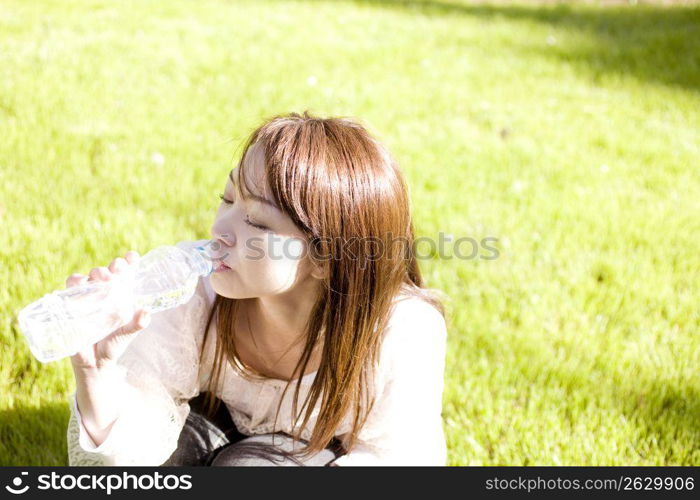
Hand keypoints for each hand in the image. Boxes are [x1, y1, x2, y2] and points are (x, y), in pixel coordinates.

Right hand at [67, 251, 150, 370]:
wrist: (94, 362)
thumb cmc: (113, 344)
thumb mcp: (127, 333)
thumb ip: (138, 324)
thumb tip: (145, 312)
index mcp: (120, 296)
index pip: (125, 274)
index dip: (129, 262)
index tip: (132, 256)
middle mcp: (104, 293)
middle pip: (108, 271)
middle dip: (114, 266)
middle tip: (117, 269)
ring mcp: (87, 298)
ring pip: (88, 276)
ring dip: (95, 272)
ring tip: (102, 278)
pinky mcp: (72, 305)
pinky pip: (71, 288)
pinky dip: (75, 283)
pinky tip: (79, 283)